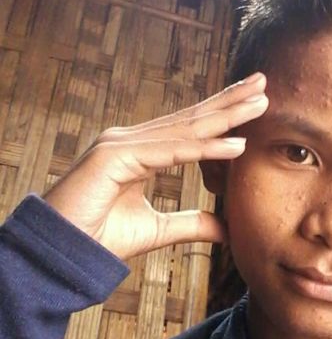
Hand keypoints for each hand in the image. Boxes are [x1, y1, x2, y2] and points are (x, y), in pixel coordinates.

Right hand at [44, 73, 267, 259]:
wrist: (60, 256)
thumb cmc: (98, 239)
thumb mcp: (158, 231)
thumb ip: (192, 224)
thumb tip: (228, 229)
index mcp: (139, 151)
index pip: (189, 128)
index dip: (223, 113)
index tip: (256, 101)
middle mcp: (130, 140)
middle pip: (191, 118)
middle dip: (229, 100)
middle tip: (264, 82)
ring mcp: (120, 145)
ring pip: (184, 129)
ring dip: (226, 116)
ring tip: (260, 103)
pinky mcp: (114, 158)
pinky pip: (169, 153)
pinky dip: (204, 150)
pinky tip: (236, 146)